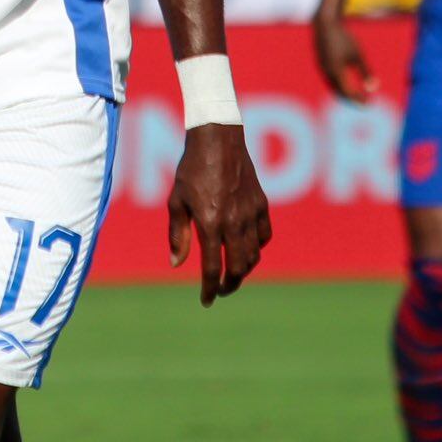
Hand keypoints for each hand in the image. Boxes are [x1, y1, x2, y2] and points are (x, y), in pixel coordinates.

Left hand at [167, 124, 271, 305]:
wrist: (217, 140)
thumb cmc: (190, 169)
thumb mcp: (176, 201)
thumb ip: (177, 234)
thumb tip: (176, 264)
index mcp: (210, 223)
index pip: (213, 268)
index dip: (210, 289)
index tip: (206, 301)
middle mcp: (233, 223)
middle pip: (238, 268)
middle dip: (229, 285)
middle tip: (220, 289)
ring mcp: (250, 214)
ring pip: (254, 255)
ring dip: (244, 269)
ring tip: (232, 272)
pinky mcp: (262, 205)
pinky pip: (264, 236)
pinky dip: (257, 247)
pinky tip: (247, 247)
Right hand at [312, 13, 377, 101]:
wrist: (325, 24)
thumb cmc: (344, 38)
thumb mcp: (359, 55)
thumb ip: (366, 72)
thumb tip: (374, 88)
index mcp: (337, 71)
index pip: (349, 92)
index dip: (359, 99)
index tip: (369, 103)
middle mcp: (327, 73)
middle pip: (340, 92)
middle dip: (352, 99)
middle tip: (363, 102)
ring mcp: (322, 68)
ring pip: (334, 86)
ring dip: (345, 92)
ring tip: (356, 94)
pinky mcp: (321, 64)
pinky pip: (330, 79)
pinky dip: (339, 84)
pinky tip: (346, 82)